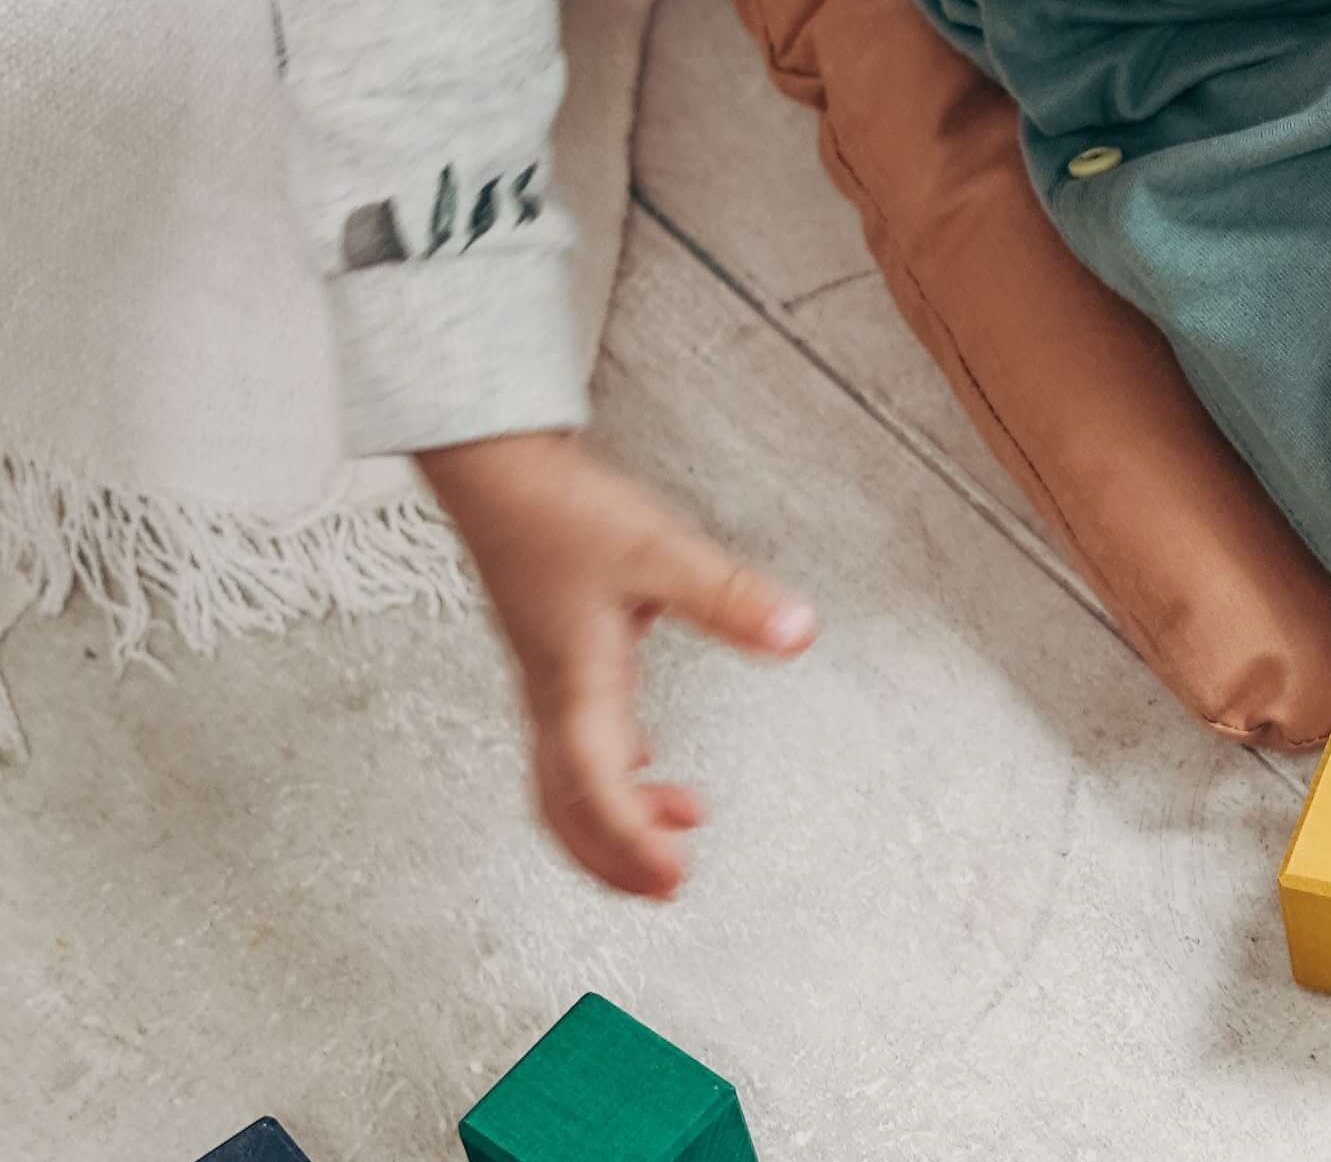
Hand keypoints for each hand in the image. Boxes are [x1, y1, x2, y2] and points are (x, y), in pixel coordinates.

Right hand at [418, 428, 815, 899]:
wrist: (499, 475)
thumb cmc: (562, 513)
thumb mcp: (662, 552)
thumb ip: (731, 597)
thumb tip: (797, 634)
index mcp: (574, 688)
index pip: (597, 790)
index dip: (631, 844)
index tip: (672, 881)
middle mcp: (553, 698)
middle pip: (569, 809)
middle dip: (612, 858)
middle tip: (666, 889)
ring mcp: (548, 683)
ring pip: (566, 782)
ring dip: (610, 820)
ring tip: (672, 834)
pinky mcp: (554, 661)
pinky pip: (573, 745)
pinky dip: (609, 773)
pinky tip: (645, 762)